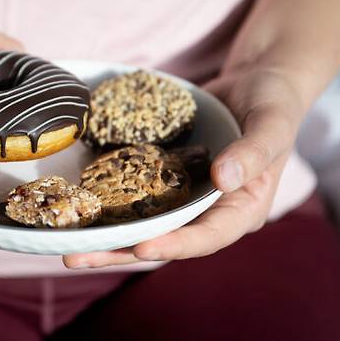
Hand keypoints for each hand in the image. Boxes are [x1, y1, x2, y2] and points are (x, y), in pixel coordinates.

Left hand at [63, 67, 303, 267]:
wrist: (254, 83)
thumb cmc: (272, 103)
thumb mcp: (272, 123)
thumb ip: (254, 151)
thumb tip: (224, 178)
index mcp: (242, 210)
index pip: (207, 236)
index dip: (175, 245)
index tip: (140, 248)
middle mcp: (210, 211)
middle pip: (165, 239)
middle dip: (122, 251)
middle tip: (78, 257)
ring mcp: (185, 197)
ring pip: (145, 223)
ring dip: (107, 236)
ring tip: (67, 246)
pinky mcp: (166, 179)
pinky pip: (137, 195)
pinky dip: (110, 203)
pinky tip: (78, 207)